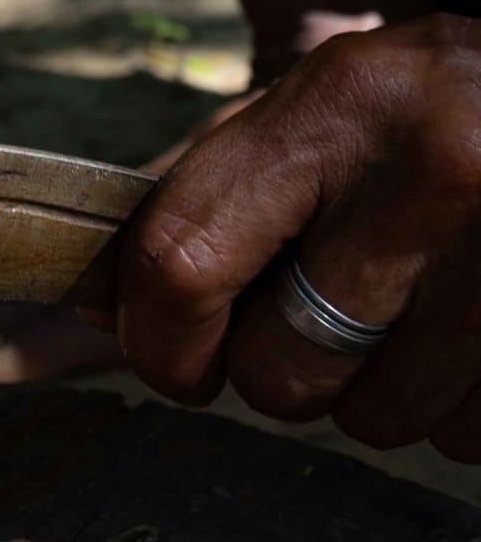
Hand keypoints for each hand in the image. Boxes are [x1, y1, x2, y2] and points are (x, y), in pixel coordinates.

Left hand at [116, 13, 480, 460]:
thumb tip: (97, 318)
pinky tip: (474, 331)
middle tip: (327, 317)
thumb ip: (206, 202)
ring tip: (417, 313)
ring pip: (375, 416)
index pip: (180, 264)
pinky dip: (458, 407)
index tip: (180, 366)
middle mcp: (433, 169)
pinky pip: (465, 435)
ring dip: (377, 391)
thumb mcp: (323, 111)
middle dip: (281, 371)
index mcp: (339, 106)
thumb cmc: (433, 113)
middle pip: (278, 366)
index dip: (160, 343)